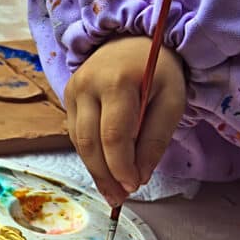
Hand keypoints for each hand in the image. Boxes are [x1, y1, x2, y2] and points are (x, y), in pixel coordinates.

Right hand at [63, 35, 185, 206]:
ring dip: (96, 170)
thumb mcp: (171, 102)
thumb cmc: (159, 71)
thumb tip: (137, 178)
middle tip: (118, 198)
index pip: (113, 136)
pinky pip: (76, 134)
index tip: (132, 187)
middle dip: (105, 176)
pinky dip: (91, 154)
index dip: (121, 168)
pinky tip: (105, 167)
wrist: (133, 40)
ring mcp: (73, 90)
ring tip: (112, 191)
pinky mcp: (68, 97)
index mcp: (118, 82)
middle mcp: (88, 84)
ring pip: (79, 142)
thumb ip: (154, 141)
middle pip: (89, 143)